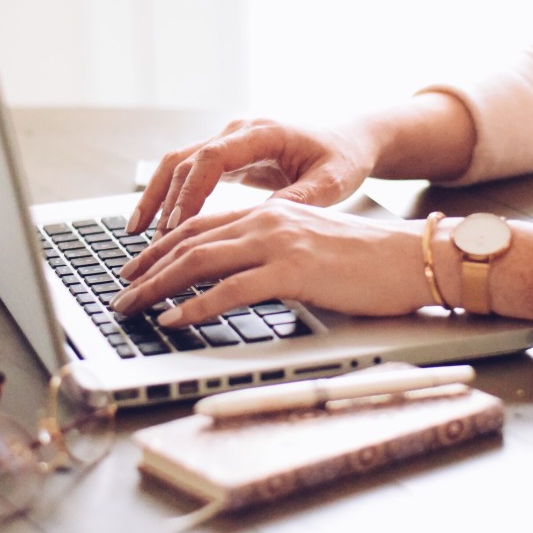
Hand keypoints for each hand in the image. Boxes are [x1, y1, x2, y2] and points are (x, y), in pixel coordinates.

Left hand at [111, 199, 431, 326]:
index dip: (162, 247)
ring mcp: (279, 243)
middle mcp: (268, 220)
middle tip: (121, 293)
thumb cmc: (369, 261)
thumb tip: (242, 280)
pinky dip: (195, 306)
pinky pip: (231, 289)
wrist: (411, 258)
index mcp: (271, 213)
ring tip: (131, 309)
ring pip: (200, 260)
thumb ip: (276, 255)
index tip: (138, 268)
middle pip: (190, 240)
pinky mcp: (294, 271)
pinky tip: (174, 320)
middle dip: (147, 269)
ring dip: (158, 287)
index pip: (202, 225)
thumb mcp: (312, 248)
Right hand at [126, 118, 375, 236]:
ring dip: (156, 198)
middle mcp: (239, 132)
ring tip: (137, 235)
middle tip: (152, 242)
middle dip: (164, 200)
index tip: (179, 225)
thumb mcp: (332, 182)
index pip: (212, 157)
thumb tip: (263, 222)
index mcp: (263, 133)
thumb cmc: (343, 158)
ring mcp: (229, 143)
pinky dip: (169, 199)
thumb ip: (299, 199)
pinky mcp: (227, 158)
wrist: (348, 142)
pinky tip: (157, 228)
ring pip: (178, 166)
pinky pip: (188, 176)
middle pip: (185, 160)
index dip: (192, 192)